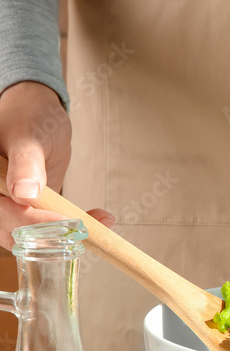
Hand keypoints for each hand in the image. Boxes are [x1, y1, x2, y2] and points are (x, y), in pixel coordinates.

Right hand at [0, 81, 113, 250]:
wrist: (37, 114)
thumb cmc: (29, 117)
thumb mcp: (29, 136)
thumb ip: (26, 163)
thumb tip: (24, 194)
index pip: (3, 211)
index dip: (32, 221)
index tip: (65, 223)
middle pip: (13, 230)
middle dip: (53, 235)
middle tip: (87, 229)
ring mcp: (8, 206)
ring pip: (31, 235)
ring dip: (66, 235)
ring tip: (98, 223)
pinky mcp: (27, 211)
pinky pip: (46, 227)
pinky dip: (71, 226)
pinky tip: (98, 218)